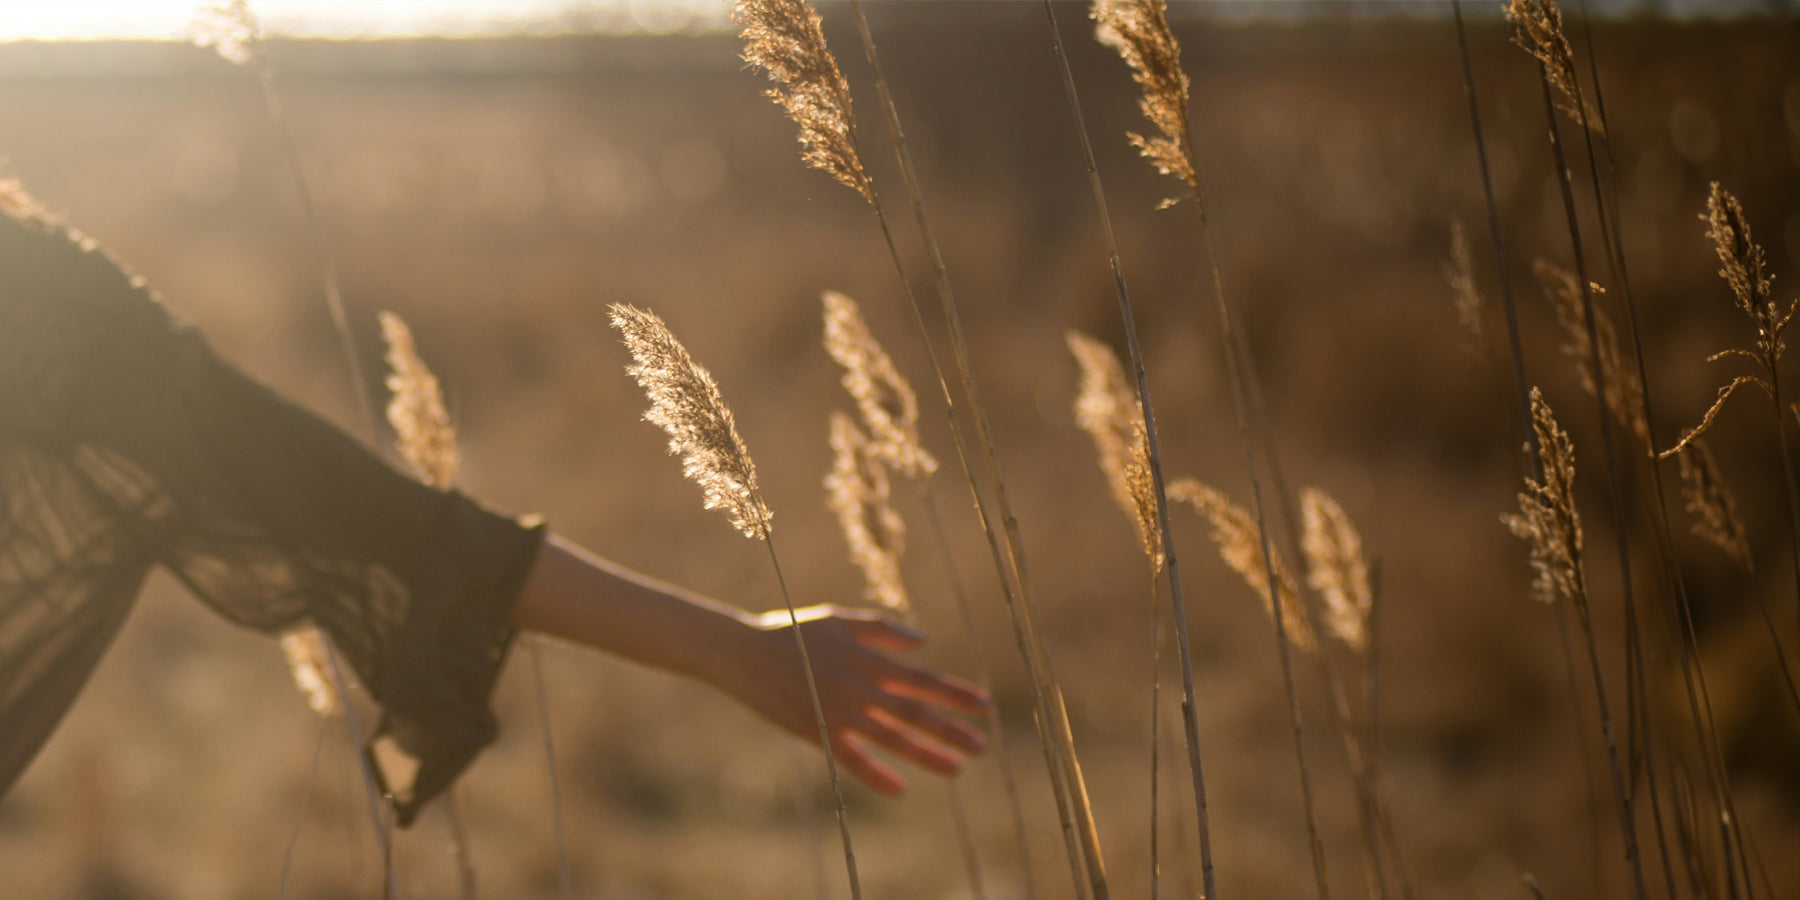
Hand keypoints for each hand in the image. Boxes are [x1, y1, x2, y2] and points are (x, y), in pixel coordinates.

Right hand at [717, 604, 989, 795]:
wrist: (741, 652)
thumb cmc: (792, 631)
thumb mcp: (838, 620)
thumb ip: (881, 629)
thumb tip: (924, 642)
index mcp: (866, 658)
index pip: (920, 679)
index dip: (953, 692)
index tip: (983, 705)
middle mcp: (857, 686)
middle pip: (913, 712)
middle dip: (951, 729)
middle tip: (982, 746)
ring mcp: (837, 711)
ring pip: (890, 738)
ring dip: (926, 754)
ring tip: (957, 769)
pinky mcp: (816, 732)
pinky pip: (850, 759)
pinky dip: (875, 774)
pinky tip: (900, 789)